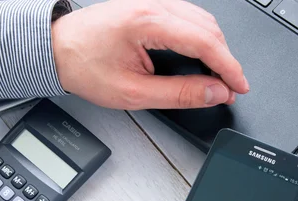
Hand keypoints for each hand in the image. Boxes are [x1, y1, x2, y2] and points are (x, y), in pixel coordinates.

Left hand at [51, 0, 248, 109]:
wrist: (57, 49)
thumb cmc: (84, 66)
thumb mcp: (133, 92)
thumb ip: (179, 94)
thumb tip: (214, 92)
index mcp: (147, 21)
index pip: (205, 41)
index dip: (229, 67)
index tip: (240, 86)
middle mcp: (152, 3)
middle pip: (208, 27)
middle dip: (226, 58)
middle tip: (231, 86)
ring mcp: (151, 0)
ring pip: (201, 19)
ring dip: (215, 47)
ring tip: (219, 75)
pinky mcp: (149, 4)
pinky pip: (187, 16)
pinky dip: (201, 37)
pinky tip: (203, 54)